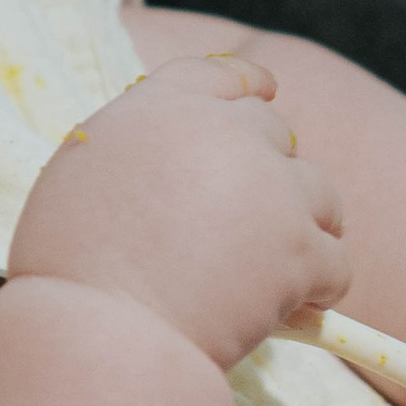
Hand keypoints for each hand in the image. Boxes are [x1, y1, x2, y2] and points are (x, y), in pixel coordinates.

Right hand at [10, 52, 350, 373]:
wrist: (101, 332)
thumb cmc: (70, 268)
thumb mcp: (80, 175)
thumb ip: (134, 150)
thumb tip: (171, 168)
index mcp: (161, 108)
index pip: (220, 74)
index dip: (248, 86)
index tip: (264, 94)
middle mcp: (223, 133)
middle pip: (274, 132)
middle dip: (270, 171)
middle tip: (251, 219)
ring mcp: (269, 188)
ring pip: (319, 192)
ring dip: (303, 225)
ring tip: (274, 268)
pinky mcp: (300, 247)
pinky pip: (335, 262)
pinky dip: (319, 287)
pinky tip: (294, 307)